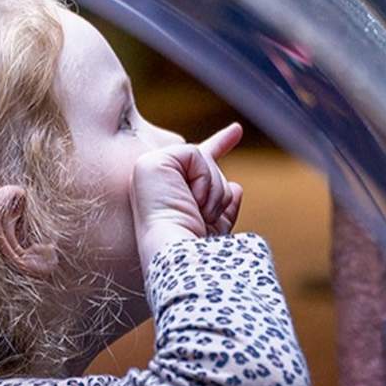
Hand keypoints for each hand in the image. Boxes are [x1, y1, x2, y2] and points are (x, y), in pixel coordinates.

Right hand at [130, 122, 244, 266]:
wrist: (181, 255)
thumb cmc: (196, 247)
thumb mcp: (218, 224)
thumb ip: (224, 204)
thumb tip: (236, 187)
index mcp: (170, 194)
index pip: (199, 164)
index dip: (220, 143)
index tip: (237, 130)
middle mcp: (156, 182)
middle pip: (208, 164)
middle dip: (217, 191)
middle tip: (205, 215)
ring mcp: (149, 171)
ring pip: (205, 159)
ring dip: (213, 190)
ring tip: (199, 212)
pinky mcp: (150, 163)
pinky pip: (195, 154)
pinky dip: (203, 179)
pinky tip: (193, 199)